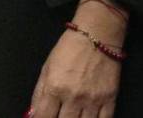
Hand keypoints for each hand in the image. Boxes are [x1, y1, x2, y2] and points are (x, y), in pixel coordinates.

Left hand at [29, 0, 125, 117]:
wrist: (98, 33)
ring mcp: (93, 99)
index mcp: (54, 88)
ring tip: (74, 115)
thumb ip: (39, 94)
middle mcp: (73, 97)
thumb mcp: (47, 68)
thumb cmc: (70, 48)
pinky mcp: (110, 97)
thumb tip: (33, 115)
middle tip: (60, 114)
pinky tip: (89, 117)